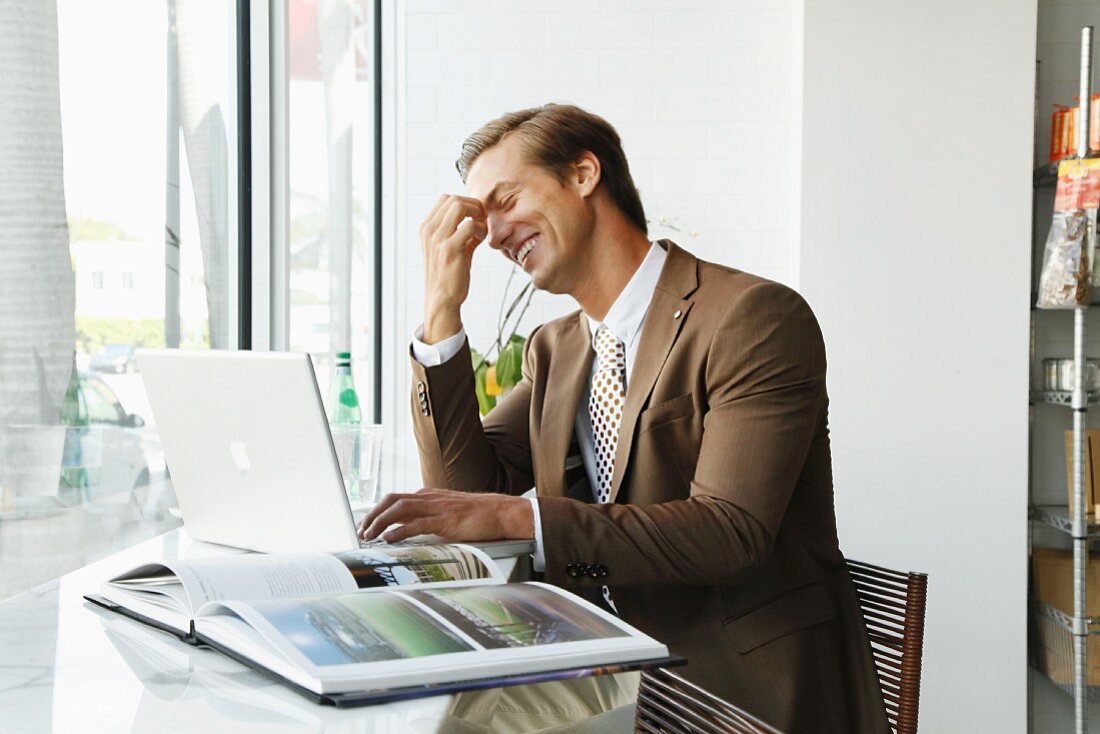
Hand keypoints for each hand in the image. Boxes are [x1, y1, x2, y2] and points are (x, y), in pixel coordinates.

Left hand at [357, 488, 533, 543]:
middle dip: (373, 515)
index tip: (367, 524)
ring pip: (399, 509)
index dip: (377, 510)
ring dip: (380, 522)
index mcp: (429, 495)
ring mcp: (437, 507)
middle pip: (392, 500)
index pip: (396, 499)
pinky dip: (399, 531)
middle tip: (362, 530)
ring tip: (370, 535)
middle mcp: (429, 497)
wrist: (501, 512)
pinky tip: (390, 538)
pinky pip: (417, 524)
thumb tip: (411, 527)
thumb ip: (430, 516)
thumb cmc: (478, 515)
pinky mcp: (445, 520)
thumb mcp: (448, 511)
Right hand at [420, 194, 487, 343]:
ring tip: (482, 229)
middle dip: (473, 205)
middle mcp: (429, 230)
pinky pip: (469, 226)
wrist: (441, 299)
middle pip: (453, 199)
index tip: (476, 216)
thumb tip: (478, 221)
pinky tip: (481, 240)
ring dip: (476, 214)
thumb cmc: (448, 274)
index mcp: (426, 228)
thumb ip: (460, 232)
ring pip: (459, 206)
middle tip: (483, 220)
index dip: (465, 202)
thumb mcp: (449, 248)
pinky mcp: (450, 249)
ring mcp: (438, 239)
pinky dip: (480, 229)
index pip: (445, 199)